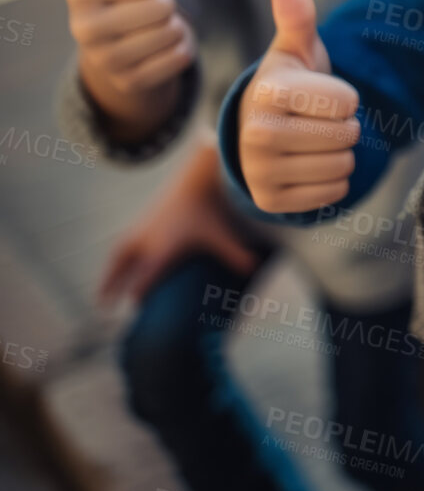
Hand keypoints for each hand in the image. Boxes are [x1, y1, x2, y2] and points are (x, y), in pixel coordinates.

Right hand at [64, 0, 194, 138]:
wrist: (121, 44)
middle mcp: (83, 27)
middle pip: (163, 7)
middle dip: (167, 3)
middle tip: (148, 7)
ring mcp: (104, 60)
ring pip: (172, 33)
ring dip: (175, 27)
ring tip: (152, 26)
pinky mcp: (129, 84)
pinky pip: (180, 58)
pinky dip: (181, 50)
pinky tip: (159, 47)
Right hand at [98, 141, 257, 305]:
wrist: (193, 182)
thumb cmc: (207, 211)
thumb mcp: (220, 234)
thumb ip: (235, 254)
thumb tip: (254, 269)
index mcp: (164, 248)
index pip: (147, 277)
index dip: (139, 293)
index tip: (136, 308)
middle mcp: (147, 242)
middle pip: (124, 270)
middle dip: (114, 288)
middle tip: (104, 308)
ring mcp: (140, 231)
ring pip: (118, 258)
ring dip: (109, 275)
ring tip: (102, 294)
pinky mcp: (139, 224)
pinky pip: (122, 246)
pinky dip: (117, 260)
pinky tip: (114, 270)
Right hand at [238, 0, 358, 212]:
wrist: (260, 130)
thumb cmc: (290, 84)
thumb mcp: (296, 49)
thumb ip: (297, 15)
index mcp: (269, 92)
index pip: (348, 102)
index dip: (344, 97)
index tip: (318, 94)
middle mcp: (256, 134)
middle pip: (348, 135)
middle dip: (343, 125)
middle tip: (316, 119)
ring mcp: (260, 172)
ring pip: (343, 166)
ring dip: (339, 153)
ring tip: (311, 139)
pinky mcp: (270, 201)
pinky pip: (333, 193)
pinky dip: (331, 180)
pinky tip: (307, 164)